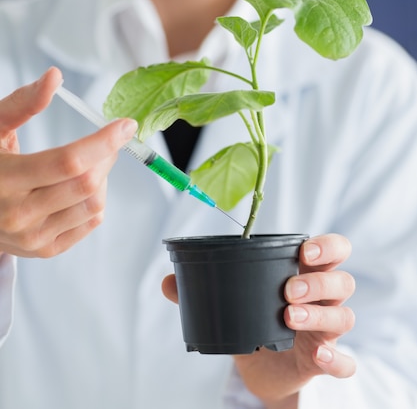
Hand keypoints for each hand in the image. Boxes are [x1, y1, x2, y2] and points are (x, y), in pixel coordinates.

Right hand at [0, 67, 137, 257]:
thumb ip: (23, 102)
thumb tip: (55, 76)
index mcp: (4, 179)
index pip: (68, 161)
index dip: (103, 141)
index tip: (125, 125)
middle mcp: (18, 215)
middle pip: (86, 183)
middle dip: (106, 155)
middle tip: (107, 140)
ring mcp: (32, 237)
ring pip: (94, 204)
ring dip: (102, 177)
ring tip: (88, 162)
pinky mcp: (44, 249)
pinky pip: (90, 222)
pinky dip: (95, 198)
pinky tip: (79, 185)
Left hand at [162, 233, 355, 407]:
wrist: (263, 366)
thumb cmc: (257, 320)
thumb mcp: (233, 300)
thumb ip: (203, 288)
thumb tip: (167, 281)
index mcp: (305, 274)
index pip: (334, 250)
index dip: (327, 246)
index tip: (304, 251)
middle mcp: (323, 299)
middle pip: (343, 281)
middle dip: (318, 282)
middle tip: (286, 291)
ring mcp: (326, 331)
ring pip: (344, 316)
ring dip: (320, 315)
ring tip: (289, 317)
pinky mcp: (323, 361)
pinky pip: (346, 362)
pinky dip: (336, 359)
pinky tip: (318, 357)